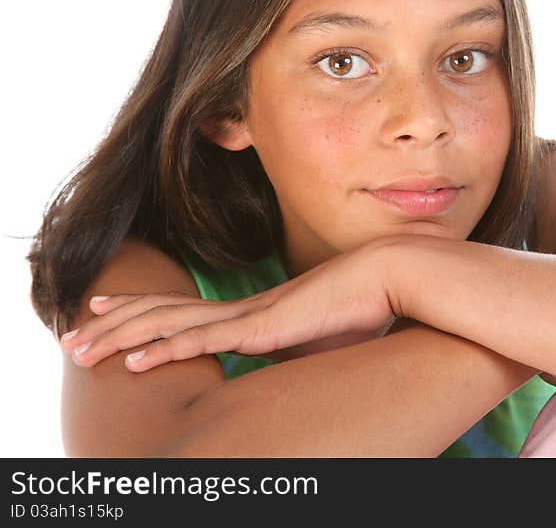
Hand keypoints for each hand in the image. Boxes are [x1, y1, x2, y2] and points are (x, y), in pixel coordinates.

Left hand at [60, 239, 398, 371]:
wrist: (390, 276)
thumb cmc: (364, 309)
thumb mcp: (324, 340)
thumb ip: (297, 353)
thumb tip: (286, 370)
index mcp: (254, 313)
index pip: (186, 313)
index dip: (145, 314)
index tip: (112, 316)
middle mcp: (242, 310)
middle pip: (165, 314)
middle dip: (115, 325)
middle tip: (73, 331)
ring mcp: (249, 316)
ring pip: (169, 326)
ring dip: (120, 338)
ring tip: (79, 347)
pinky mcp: (262, 328)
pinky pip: (202, 341)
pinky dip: (162, 351)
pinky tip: (130, 362)